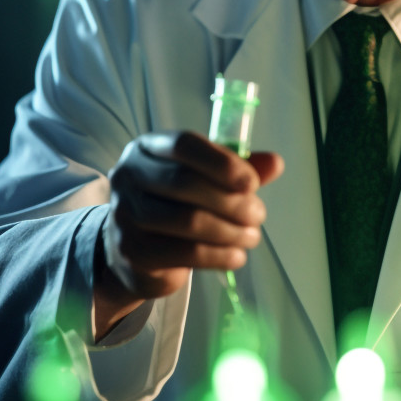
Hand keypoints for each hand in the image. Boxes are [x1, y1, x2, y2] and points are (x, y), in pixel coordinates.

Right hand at [95, 131, 282, 335]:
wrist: (134, 252)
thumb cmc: (175, 204)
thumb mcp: (205, 179)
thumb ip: (238, 169)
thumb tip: (276, 163)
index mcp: (146, 148)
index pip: (184, 144)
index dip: (222, 162)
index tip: (253, 183)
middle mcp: (128, 176)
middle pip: (186, 183)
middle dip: (232, 201)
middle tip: (259, 215)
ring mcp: (124, 214)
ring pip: (188, 220)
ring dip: (231, 231)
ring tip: (252, 236)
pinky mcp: (131, 251)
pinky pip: (185, 253)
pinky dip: (219, 256)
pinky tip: (237, 256)